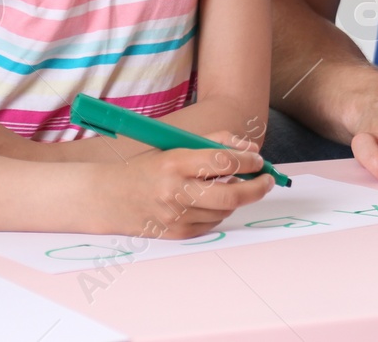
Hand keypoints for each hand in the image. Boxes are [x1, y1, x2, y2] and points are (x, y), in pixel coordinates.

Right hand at [102, 134, 273, 238]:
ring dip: (238, 198)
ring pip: (225, 210)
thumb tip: (251, 151)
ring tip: (237, 185)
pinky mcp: (178, 234)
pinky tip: (215, 200)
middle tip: (267, 180)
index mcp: (175, 164)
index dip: (248, 161)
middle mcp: (176, 192)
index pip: (222, 162)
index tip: (258, 160)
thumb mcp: (177, 146)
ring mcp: (176, 217)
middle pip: (231, 195)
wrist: (110, 199)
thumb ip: (216, 143)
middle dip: (257, 187)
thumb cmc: (148, 168)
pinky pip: (213, 223)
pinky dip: (221, 211)